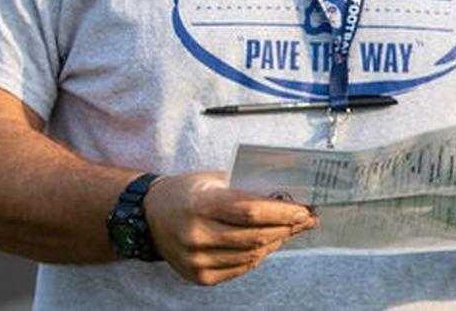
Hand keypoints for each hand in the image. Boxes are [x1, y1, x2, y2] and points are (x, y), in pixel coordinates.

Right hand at [143, 172, 316, 285]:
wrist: (150, 216)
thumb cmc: (188, 191)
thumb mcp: (213, 179)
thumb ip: (245, 188)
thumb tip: (287, 196)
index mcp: (200, 204)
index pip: (250, 210)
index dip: (282, 211)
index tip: (304, 209)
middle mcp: (196, 235)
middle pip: (255, 236)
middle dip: (287, 227)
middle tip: (305, 219)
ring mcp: (196, 259)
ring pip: (251, 255)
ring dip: (276, 242)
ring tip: (290, 230)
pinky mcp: (198, 276)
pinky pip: (240, 268)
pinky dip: (258, 256)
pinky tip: (267, 243)